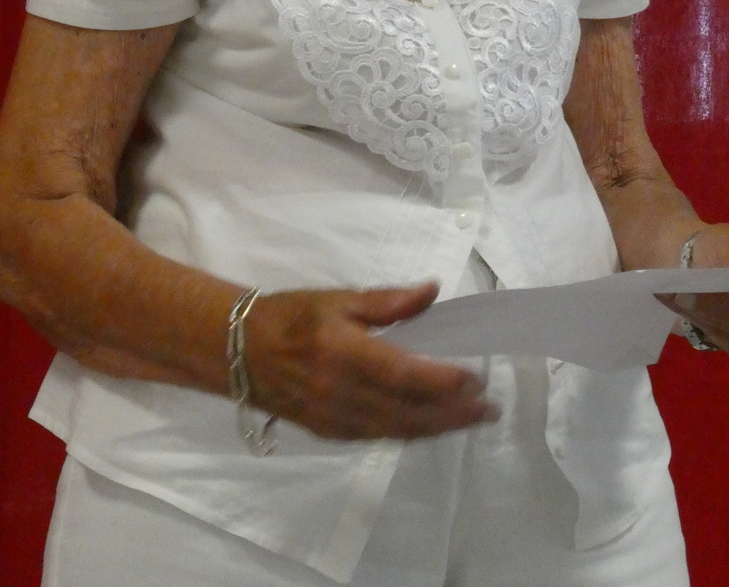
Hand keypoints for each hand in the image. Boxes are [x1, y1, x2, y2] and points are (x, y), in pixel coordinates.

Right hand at [244, 283, 499, 439]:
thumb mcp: (338, 298)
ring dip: (438, 428)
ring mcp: (336, 419)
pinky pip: (380, 437)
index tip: (475, 376)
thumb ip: (388, 301)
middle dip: (454, 413)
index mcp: (344, 353)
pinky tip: (431, 425)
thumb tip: (432, 291)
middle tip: (489, 408)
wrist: (239, 351)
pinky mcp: (331, 433)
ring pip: (398, 431)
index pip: (404, 375)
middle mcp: (342, 393)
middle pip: (409, 412)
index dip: (443, 381)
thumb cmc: (291, 315)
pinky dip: (410, 432)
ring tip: (471, 419)